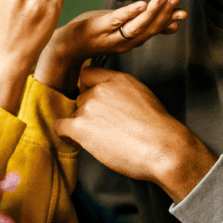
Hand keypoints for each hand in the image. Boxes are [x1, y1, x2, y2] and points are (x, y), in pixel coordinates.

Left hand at [35, 0, 186, 95]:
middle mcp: (125, 42)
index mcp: (132, 41)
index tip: (184, 12)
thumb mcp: (124, 31)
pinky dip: (130, 13)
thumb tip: (174, 26)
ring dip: (153, 12)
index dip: (169, 20)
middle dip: (165, 13)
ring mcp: (112, 35)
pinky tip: (142, 4)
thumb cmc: (96, 35)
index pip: (155, 30)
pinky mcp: (98, 27)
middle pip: (149, 28)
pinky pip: (117, 20)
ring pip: (137, 26)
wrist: (68, 46)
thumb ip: (148, 28)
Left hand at [53, 66, 217, 201]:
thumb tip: (114, 103)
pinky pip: (60, 127)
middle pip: (80, 98)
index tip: (92, 102)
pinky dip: (65, 135)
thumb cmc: (158, 129)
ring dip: (81, 126)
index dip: (87, 89)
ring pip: (74, 115)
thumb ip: (123, 93)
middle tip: (102, 128)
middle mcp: (100, 89)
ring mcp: (89, 107)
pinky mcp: (80, 127)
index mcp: (117, 79)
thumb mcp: (143, 96)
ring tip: (99, 140)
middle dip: (87, 112)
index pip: (87, 75)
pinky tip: (75, 141)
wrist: (162, 147)